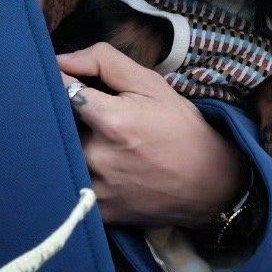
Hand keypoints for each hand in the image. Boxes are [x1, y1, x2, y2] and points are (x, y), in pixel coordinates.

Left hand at [56, 41, 248, 228]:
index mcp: (112, 122)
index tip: (71, 83)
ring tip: (103, 143)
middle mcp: (98, 157)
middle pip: (60, 124)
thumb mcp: (151, 84)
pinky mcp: (98, 212)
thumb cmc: (181, 129)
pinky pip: (73, 184)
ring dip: (73, 144)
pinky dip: (80, 172)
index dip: (63, 83)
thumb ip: (103, 62)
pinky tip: (106, 168)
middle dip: (70, 116)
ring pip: (64, 154)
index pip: (61, 91)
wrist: (210, 184)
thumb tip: (61, 60)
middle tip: (95, 118)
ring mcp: (96, 188)